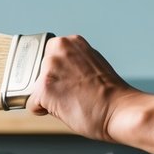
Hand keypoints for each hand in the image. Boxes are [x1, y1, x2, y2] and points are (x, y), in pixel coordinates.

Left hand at [25, 35, 139, 140]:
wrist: (120, 110)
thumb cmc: (111, 93)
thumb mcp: (93, 63)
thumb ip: (73, 61)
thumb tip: (62, 70)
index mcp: (70, 41)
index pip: (49, 57)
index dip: (58, 74)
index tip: (70, 82)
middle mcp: (57, 49)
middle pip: (39, 72)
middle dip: (51, 84)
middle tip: (73, 94)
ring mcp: (49, 68)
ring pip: (35, 87)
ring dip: (48, 97)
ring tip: (71, 101)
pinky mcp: (43, 89)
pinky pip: (32, 105)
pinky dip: (44, 111)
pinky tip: (65, 109)